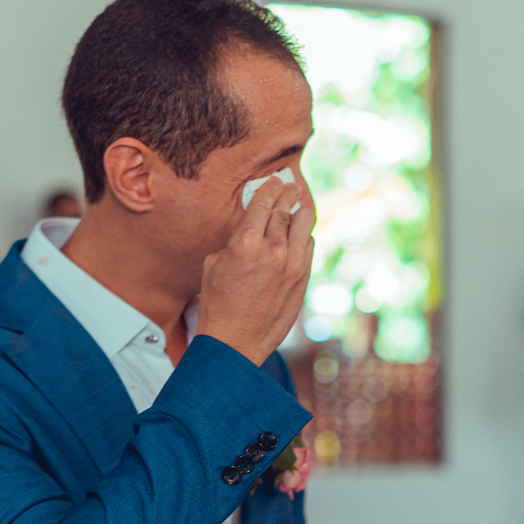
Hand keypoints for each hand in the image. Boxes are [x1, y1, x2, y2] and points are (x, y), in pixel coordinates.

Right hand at [196, 176, 315, 364]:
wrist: (235, 342)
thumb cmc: (217, 304)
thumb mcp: (215, 264)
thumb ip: (235, 240)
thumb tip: (249, 227)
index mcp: (246, 243)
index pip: (263, 203)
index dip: (269, 188)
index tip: (273, 180)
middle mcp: (273, 250)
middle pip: (285, 211)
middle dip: (286, 196)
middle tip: (289, 186)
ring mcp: (293, 265)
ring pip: (304, 225)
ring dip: (300, 212)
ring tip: (299, 203)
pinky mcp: (303, 280)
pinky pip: (308, 247)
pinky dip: (304, 237)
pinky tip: (300, 233)